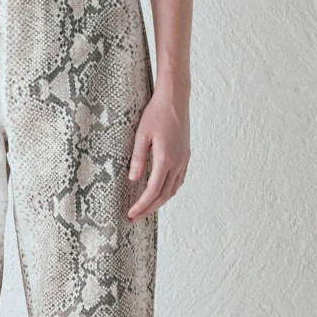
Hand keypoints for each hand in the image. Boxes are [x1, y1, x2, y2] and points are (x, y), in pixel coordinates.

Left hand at [127, 89, 189, 220]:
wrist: (175, 99)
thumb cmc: (156, 113)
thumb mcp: (141, 135)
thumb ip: (137, 158)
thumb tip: (133, 180)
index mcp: (165, 158)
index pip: (153, 191)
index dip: (142, 205)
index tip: (131, 214)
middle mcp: (178, 162)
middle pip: (164, 195)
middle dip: (149, 209)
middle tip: (134, 217)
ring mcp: (184, 159)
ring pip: (173, 189)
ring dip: (159, 201)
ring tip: (145, 208)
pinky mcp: (185, 155)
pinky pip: (178, 180)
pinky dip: (168, 190)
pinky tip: (160, 191)